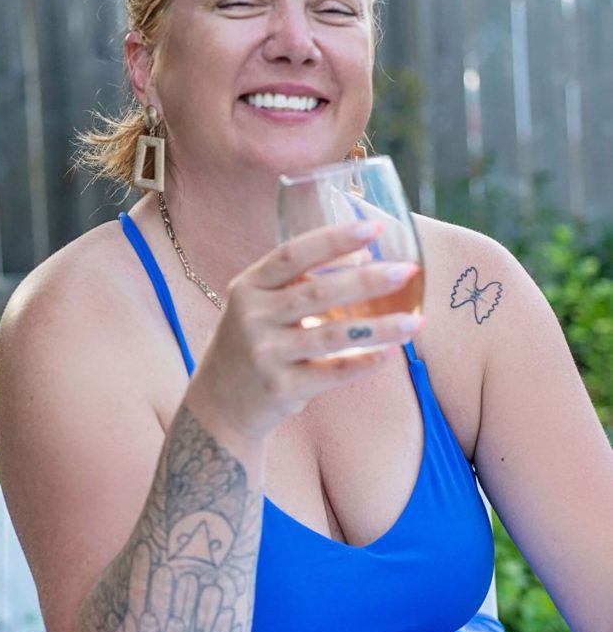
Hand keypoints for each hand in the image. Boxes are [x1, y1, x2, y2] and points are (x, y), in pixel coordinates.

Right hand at [188, 222, 423, 440]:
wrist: (218, 404)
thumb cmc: (250, 343)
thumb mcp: (258, 305)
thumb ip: (297, 282)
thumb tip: (363, 257)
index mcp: (248, 287)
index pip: (293, 254)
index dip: (334, 239)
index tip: (373, 227)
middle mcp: (252, 318)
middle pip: (318, 292)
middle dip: (367, 280)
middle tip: (407, 271)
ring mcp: (265, 354)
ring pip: (332, 335)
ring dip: (379, 327)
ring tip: (415, 321)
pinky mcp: (281, 388)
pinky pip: (332, 373)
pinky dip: (364, 363)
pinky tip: (391, 354)